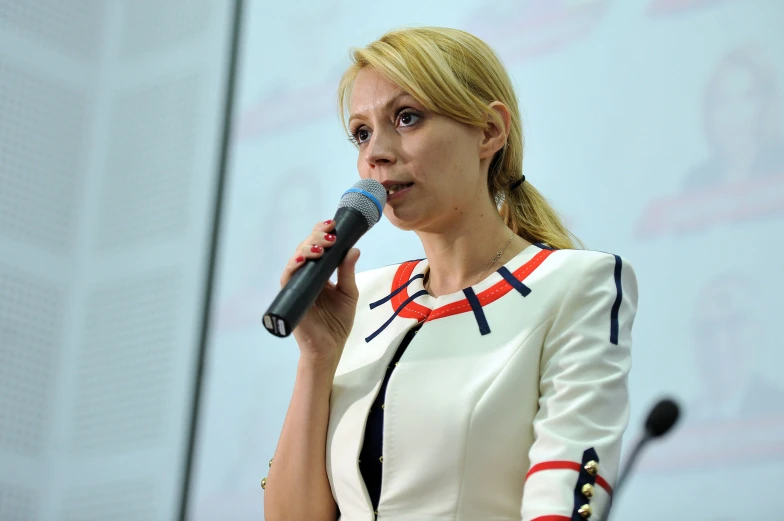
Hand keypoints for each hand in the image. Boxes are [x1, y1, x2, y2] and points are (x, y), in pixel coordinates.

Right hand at [280, 219, 360, 363]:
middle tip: (330, 233)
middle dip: (317, 237)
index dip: (322, 233)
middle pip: (306, 248)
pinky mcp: (291, 296)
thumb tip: (354, 249)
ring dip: (307, 248)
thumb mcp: (349, 294)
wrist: (329, 348)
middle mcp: (307, 276)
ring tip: (322, 246)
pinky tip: (303, 259)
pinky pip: (287, 277)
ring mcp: (297, 285)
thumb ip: (348, 273)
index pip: (318, 247)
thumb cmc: (338, 323)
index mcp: (320, 274)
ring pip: (296, 259)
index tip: (334, 224)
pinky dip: (294, 266)